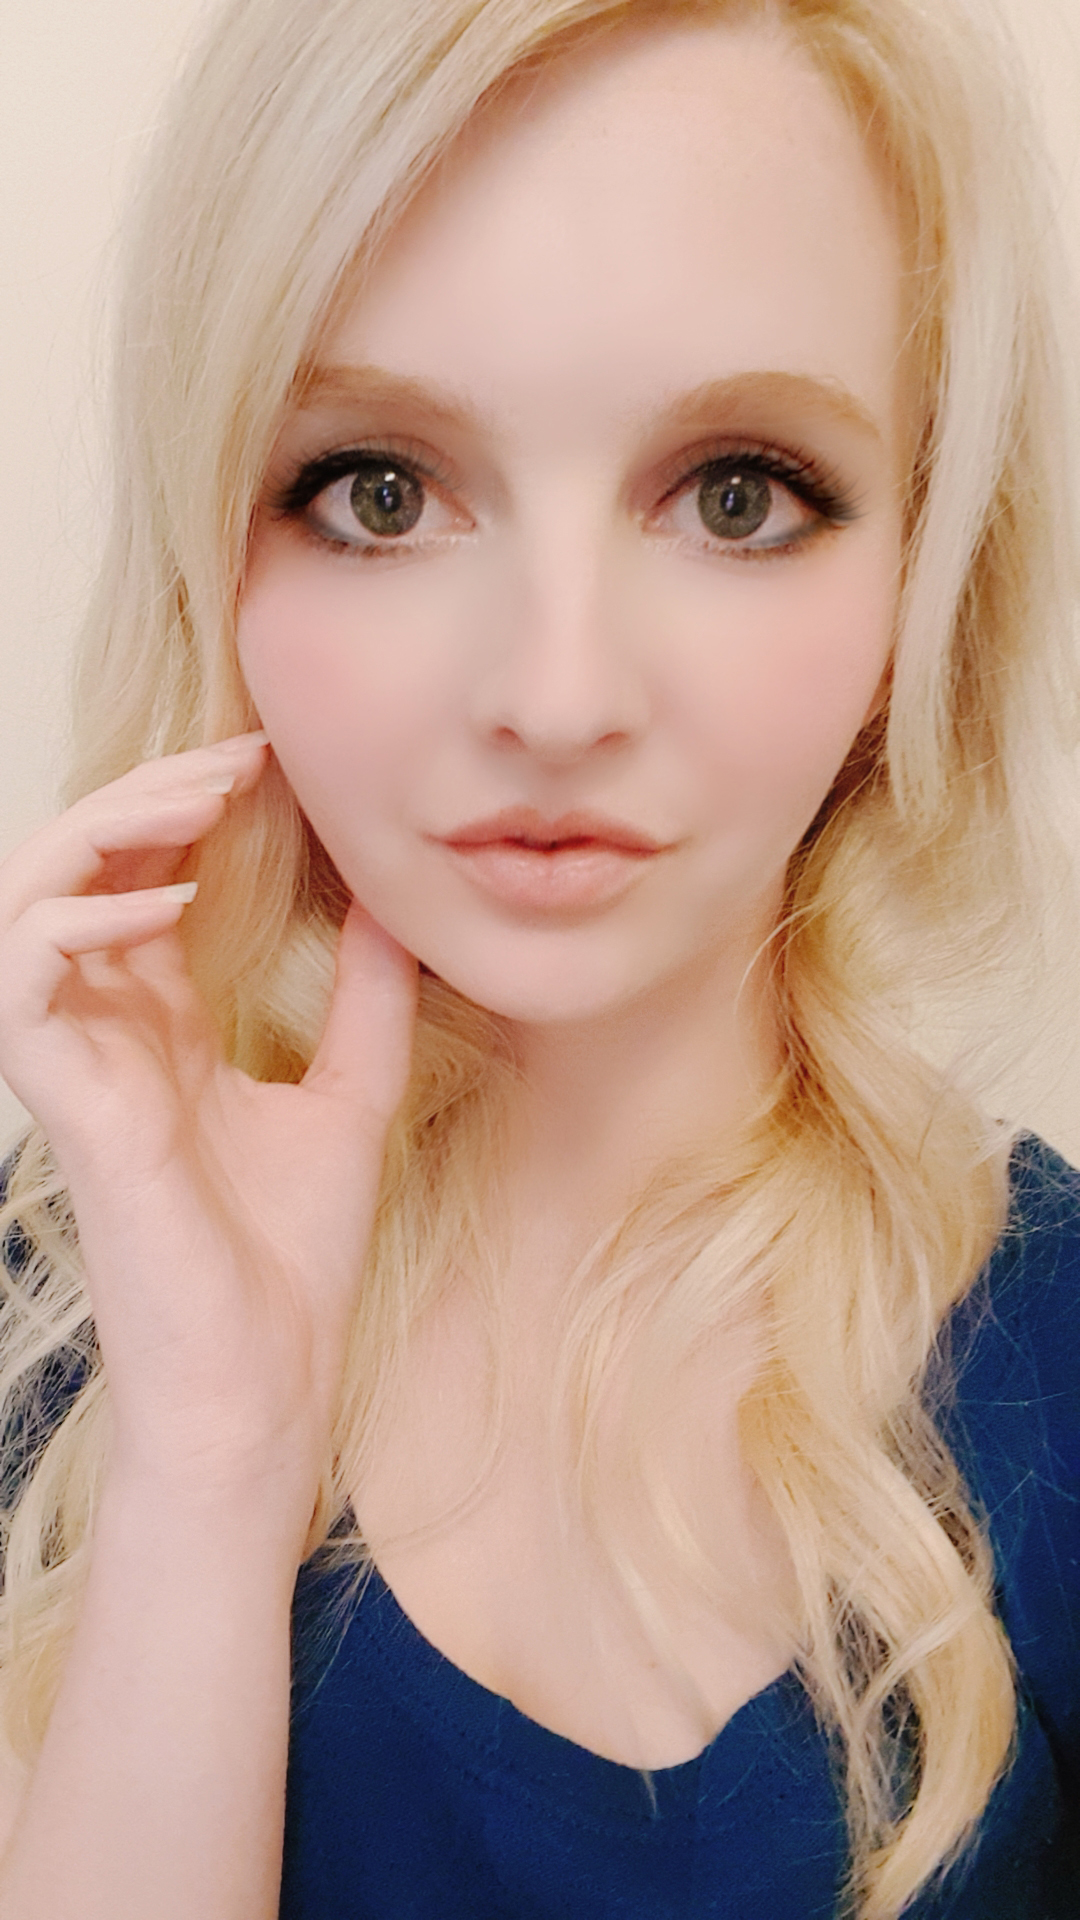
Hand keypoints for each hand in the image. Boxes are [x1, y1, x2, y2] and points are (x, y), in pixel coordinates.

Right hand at [0, 734, 417, 1539]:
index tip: (269, 762)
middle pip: (82, 868)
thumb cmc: (291, 1262)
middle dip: (148, 795)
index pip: (144, 883)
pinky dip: (79, 917)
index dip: (187, 811)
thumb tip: (395, 905)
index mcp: (160, 1029)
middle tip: (237, 757)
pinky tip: (166, 903)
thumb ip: (364, 1003)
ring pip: (29, 896)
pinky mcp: (60, 1100)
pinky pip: (24, 971)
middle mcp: (104, 1030)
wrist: (267, 1381)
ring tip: (201, 800)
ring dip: (106, 830)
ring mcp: (73, 1062)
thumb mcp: (348, 1099)